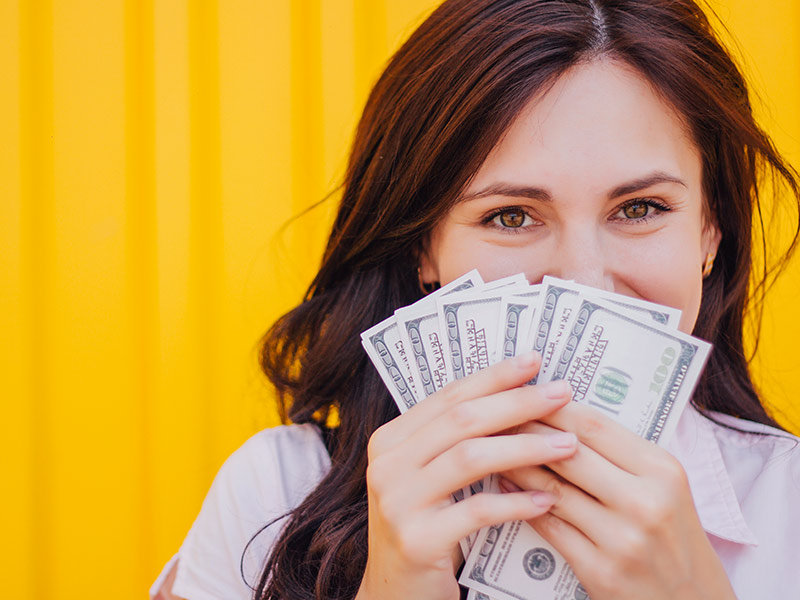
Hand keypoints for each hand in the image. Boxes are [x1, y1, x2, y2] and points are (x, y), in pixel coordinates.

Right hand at [355, 352, 577, 599]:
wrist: (394, 594)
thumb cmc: (424, 529)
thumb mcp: (428, 479)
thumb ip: (454, 443)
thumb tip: (514, 399)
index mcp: (391, 440)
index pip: (449, 397)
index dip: (493, 377)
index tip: (532, 361)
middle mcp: (387, 464)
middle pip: (461, 420)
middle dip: (517, 402)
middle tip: (561, 393)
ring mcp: (397, 502)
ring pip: (470, 458)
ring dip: (525, 447)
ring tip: (567, 445)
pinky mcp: (417, 540)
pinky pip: (477, 511)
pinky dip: (517, 503)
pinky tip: (548, 500)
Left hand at [501, 402, 736, 599]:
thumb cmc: (673, 540)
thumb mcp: (665, 489)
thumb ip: (621, 457)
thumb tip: (560, 420)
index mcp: (663, 470)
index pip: (594, 425)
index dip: (552, 407)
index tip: (522, 395)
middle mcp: (645, 501)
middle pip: (568, 453)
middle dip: (525, 432)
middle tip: (495, 419)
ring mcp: (622, 539)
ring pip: (551, 489)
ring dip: (516, 466)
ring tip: (491, 450)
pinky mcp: (601, 571)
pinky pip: (548, 526)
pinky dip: (520, 504)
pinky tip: (505, 490)